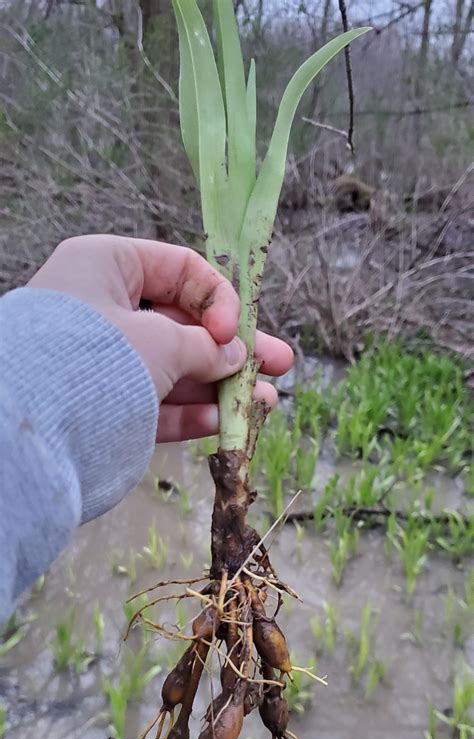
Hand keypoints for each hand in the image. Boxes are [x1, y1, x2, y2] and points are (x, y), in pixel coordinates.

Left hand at [28, 235, 292, 442]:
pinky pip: (157, 403)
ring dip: (222, 386)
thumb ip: (204, 347)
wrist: (34, 428)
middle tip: (281, 363)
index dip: (217, 297)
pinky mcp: (105, 407)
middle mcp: (102, 309)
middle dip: (234, 349)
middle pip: (183, 324)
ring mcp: (104, 361)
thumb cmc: (96, 357)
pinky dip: (193, 412)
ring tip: (266, 403)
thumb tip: (234, 355)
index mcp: (106, 266)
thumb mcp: (161, 340)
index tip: (235, 329)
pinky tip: (230, 422)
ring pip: (175, 370)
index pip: (178, 268)